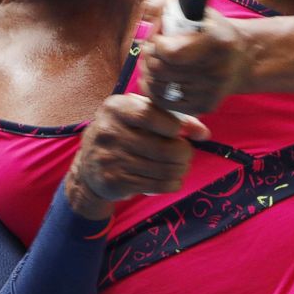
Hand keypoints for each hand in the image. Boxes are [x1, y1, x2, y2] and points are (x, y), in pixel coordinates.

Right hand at [66, 93, 210, 218]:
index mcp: (115, 108)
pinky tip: (173, 180)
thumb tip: (204, 133)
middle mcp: (109, 131)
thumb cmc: (124, 133)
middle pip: (163, 148)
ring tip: (181, 166)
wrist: (89, 165)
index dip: (173, 125)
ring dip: (180, 169)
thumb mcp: (139, 116)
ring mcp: (110, 158)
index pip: (150, 114)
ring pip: (162, 169)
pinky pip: (155, 185)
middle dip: (184, 153)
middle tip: (187, 153)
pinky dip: (172, 184)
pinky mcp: (114, 181)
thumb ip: (173, 118)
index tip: (177, 131)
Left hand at [139, 0, 251, 114]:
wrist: (241, 60)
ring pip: (158, 86)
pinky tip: (156, 78)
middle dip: (148, 56)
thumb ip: (168, 0)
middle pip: (160, 69)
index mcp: (217, 42)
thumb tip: (148, 9)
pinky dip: (153, 89)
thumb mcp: (196, 8)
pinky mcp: (204, 106)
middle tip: (151, 48)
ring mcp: (210, 91)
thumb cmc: (212, 30)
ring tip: (154, 61)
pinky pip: (164, 102)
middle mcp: (217, 70)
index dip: (156, 42)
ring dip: (148, 71)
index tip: (159, 35)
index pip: (169, 52)